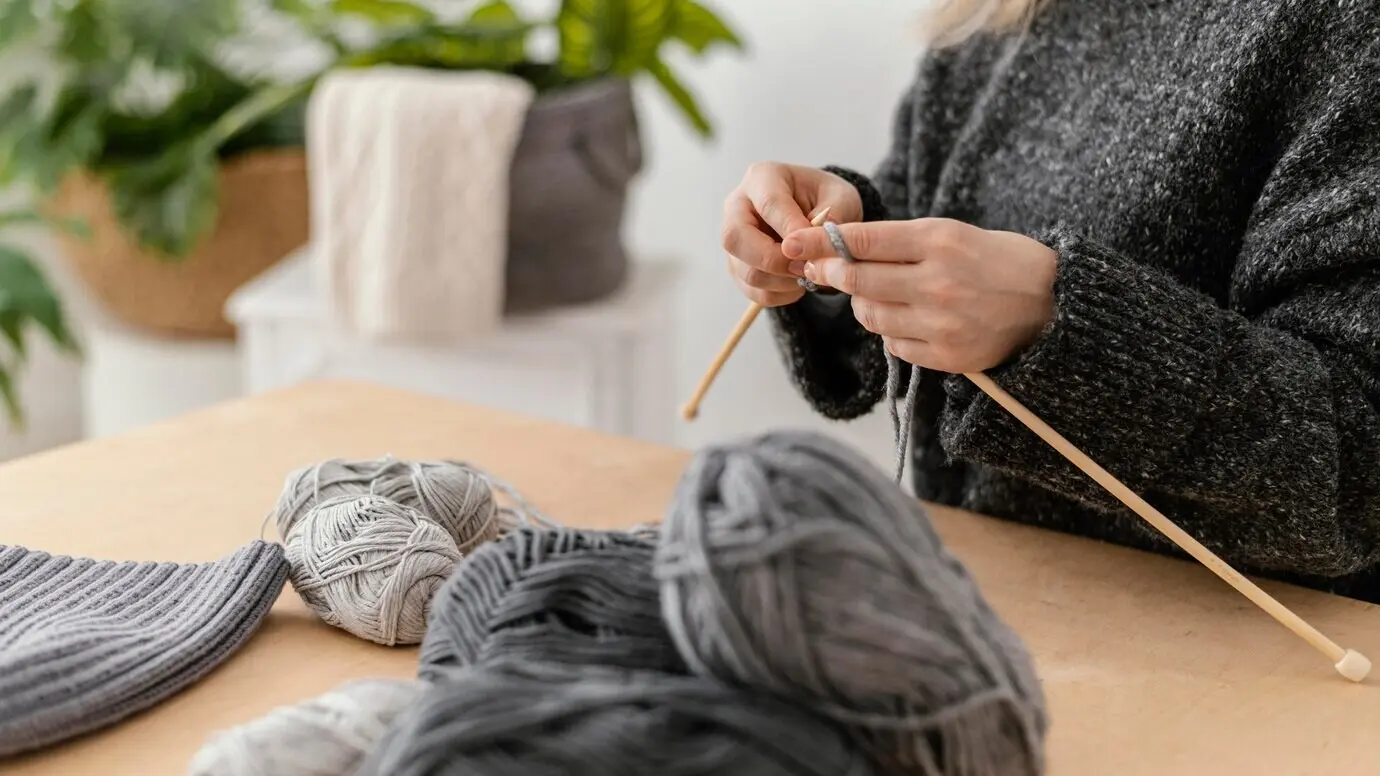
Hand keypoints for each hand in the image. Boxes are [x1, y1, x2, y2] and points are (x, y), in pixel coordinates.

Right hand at [721, 162, 862, 306]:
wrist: (817, 215)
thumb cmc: (826, 200)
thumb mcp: (842, 198)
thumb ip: (835, 215)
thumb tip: (818, 240)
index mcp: (762, 178)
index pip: (768, 203)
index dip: (791, 229)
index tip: (814, 245)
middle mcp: (738, 206)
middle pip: (735, 238)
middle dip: (774, 260)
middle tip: (805, 266)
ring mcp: (734, 239)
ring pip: (745, 270)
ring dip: (782, 281)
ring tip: (808, 274)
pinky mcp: (738, 266)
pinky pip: (753, 290)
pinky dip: (780, 295)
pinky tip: (798, 284)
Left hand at [782, 218, 1057, 372]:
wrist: (1053, 305)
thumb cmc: (999, 260)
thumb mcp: (955, 233)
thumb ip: (901, 241)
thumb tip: (839, 248)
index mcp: (941, 241)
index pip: (864, 240)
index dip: (822, 241)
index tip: (794, 242)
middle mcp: (939, 282)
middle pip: (858, 281)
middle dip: (831, 274)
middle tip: (819, 270)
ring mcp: (942, 324)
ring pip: (871, 316)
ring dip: (863, 304)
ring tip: (877, 294)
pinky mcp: (947, 357)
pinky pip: (894, 344)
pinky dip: (891, 331)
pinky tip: (909, 318)